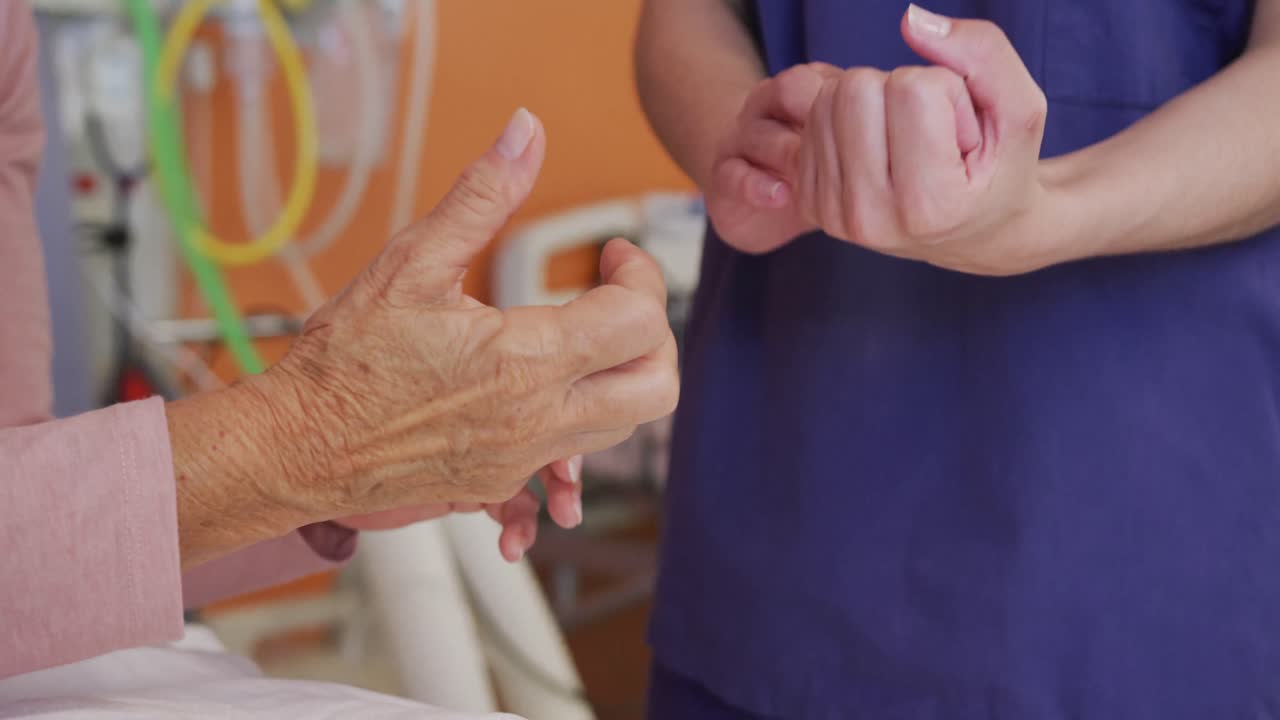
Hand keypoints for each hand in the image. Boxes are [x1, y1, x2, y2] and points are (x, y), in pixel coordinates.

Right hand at [244, 109, 677, 543]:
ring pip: (623, 426)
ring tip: (579, 335)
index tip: (613, 255)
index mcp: (524, 360)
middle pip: (657, 387)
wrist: (295, 449)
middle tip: (618, 301)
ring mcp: (523, 459)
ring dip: (621, 375)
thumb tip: (526, 133)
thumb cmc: (344, 361)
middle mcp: (537, 419)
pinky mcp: (502, 482)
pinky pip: (571, 461)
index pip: (639, 321)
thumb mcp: (411, 262)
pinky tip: (546, 393)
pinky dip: (579, 425)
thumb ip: (482, 196)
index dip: (642, 275)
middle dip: (655, 334)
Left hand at [728, 6, 1056, 274]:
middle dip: (900, 89)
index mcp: (928, 206)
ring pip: (827, 97)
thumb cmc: (1001, 168)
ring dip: (871, 103)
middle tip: (929, 133)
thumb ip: (983, 54)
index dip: (948, 91)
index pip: (911, 88)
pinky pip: (812, 119)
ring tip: (905, 143)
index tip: (963, 136)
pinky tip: (878, 152)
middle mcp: (871, 219)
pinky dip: (847, 120)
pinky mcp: (811, 205)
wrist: (976, 235)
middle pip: (855, 87)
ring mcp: (835, 216)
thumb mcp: (1021, 110)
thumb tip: (910, 19)